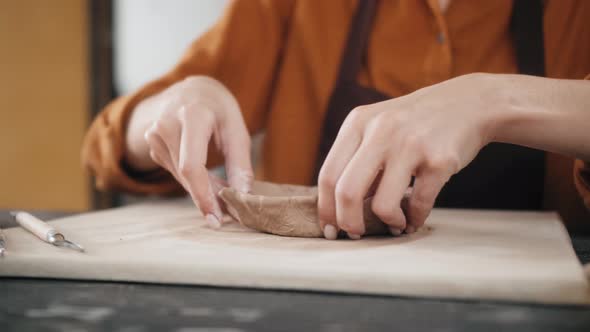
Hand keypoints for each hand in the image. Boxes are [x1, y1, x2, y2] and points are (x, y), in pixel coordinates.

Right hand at [125, 76, 252, 226]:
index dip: (204, 195)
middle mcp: (166, 124)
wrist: (191, 91)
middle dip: (208, 198)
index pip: (192, 165)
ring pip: (181, 177)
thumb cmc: (218, 109)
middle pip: (186, 175)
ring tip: (224, 192)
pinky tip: (209, 180)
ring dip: (203, 190)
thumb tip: (243, 196)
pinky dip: (194, 181)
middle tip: (228, 214)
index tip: (217, 218)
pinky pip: (176, 172)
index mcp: (192, 115)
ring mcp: (155, 135)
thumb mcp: (237, 128)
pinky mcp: (153, 146)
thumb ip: (241, 163)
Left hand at [317, 74, 502, 238]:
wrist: (470, 103)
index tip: (329, 228)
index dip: (325, 208)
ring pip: (382, 205)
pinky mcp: (439, 160)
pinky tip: (414, 219)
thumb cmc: (415, 123)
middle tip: (355, 235)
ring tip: (394, 224)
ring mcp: (411, 145)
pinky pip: (419, 204)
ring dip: (387, 223)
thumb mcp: (379, 126)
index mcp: (358, 123)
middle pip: (347, 192)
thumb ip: (357, 157)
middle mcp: (381, 131)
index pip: (328, 175)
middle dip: (348, 223)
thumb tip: (338, 206)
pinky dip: (414, 219)